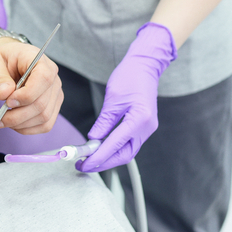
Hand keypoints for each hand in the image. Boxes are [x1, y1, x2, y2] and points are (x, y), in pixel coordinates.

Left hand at [0, 37, 62, 133]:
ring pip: (44, 117)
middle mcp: (53, 77)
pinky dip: (26, 128)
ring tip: (1, 121)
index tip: (7, 101)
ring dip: (20, 124)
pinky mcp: (52, 107)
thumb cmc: (0, 61)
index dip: (27, 94)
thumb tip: (5, 94)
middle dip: (17, 115)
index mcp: (40, 60)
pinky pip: (44, 125)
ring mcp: (55, 94)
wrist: (6, 65)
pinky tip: (12, 123)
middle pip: (42, 104)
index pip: (44, 79)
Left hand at [78, 22, 175, 171]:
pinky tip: (102, 150)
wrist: (145, 66)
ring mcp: (147, 128)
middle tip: (84, 165)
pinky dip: (115, 149)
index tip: (85, 163)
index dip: (99, 157)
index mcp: (140, 119)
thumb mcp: (113, 99)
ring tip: (90, 159)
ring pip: (127, 152)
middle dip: (104, 163)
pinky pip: (129, 143)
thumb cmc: (130, 76)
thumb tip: (93, 139)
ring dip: (109, 158)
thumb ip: (104, 122)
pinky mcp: (144, 127)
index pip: (116, 144)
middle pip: (124, 155)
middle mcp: (147, 127)